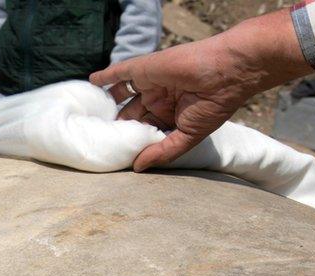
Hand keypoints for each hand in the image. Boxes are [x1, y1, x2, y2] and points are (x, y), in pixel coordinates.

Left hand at [89, 9, 310, 171]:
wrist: (224, 74)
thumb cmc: (212, 107)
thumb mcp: (186, 137)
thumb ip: (161, 152)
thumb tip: (136, 168)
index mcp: (170, 117)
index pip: (145, 131)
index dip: (132, 141)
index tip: (116, 154)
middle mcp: (159, 100)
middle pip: (131, 115)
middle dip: (116, 126)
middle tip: (97, 138)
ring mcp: (151, 83)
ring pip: (123, 96)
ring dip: (108, 105)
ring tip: (90, 117)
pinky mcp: (145, 69)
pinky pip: (120, 72)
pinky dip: (106, 76)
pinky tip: (92, 81)